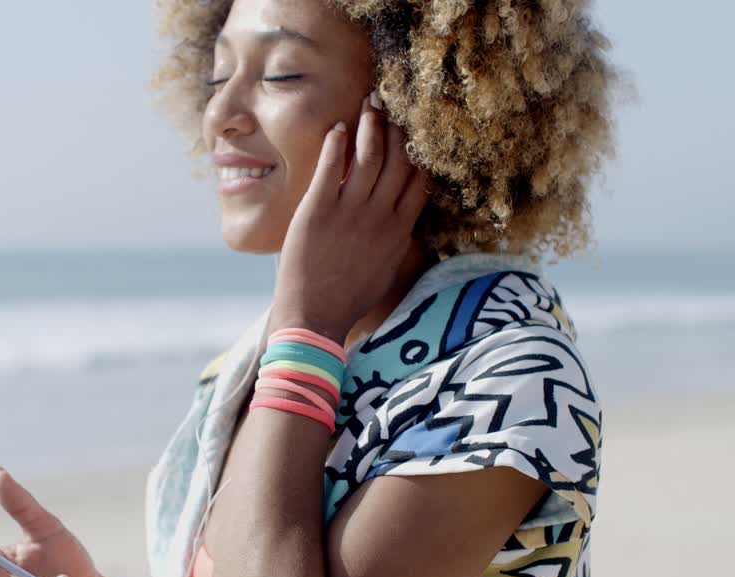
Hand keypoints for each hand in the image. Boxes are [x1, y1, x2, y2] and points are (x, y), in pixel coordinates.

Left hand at [273, 92, 429, 338]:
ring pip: (369, 156)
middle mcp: (379, 217)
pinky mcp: (317, 212)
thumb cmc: (349, 298)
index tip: (414, 126)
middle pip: (398, 159)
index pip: (419, 178)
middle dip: (396, 126)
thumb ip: (398, 239)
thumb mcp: (386, 269)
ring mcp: (349, 214)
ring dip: (370, 125)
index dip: (418, 148)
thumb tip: (405, 219)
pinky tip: (337, 128)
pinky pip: (331, 168)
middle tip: (390, 100)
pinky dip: (336, 144)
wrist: (314, 318)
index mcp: (399, 231)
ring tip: (368, 102)